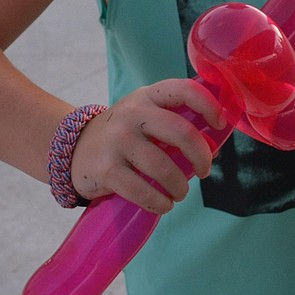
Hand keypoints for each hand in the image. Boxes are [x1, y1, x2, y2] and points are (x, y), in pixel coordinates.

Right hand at [69, 79, 226, 212]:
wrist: (74, 149)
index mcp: (147, 96)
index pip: (184, 90)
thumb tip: (213, 147)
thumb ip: (174, 122)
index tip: (220, 124)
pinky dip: (160, 202)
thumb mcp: (145, 115)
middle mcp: (132, 114)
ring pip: (163, 166)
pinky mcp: (106, 170)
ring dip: (180, 186)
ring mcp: (117, 141)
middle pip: (180, 132)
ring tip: (180, 192)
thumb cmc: (124, 134)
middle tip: (205, 170)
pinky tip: (164, 204)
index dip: (208, 105)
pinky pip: (141, 190)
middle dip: (201, 156)